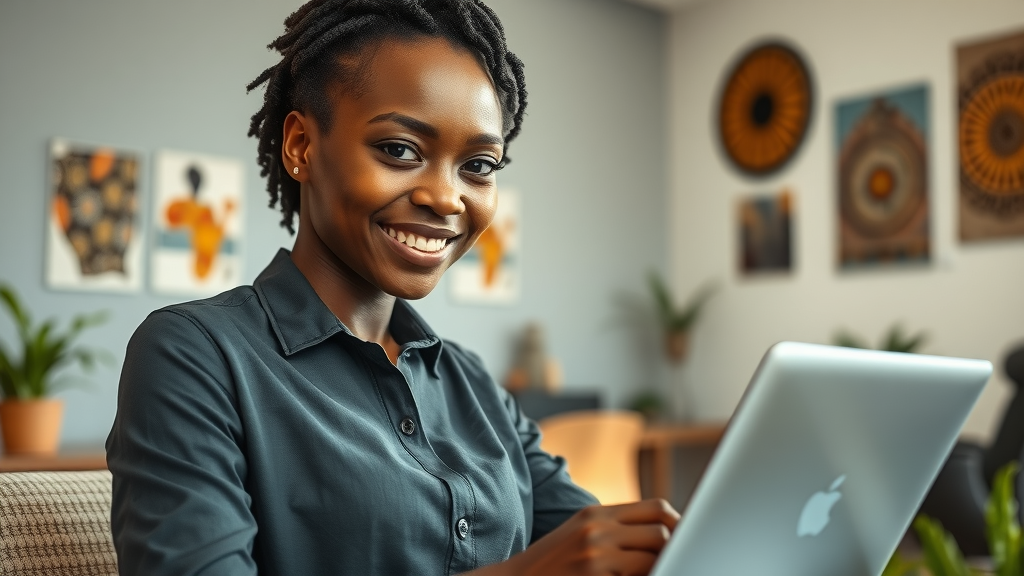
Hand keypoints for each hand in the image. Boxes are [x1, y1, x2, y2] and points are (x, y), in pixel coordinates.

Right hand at [470, 498, 679, 575]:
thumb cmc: (550, 565)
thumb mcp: (579, 534)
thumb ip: (615, 529)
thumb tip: (661, 534)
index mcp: (596, 514)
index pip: (656, 509)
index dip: (678, 525)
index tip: (687, 540)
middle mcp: (597, 528)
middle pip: (661, 532)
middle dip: (677, 550)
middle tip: (681, 559)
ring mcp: (595, 553)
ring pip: (654, 557)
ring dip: (661, 567)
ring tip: (662, 569)